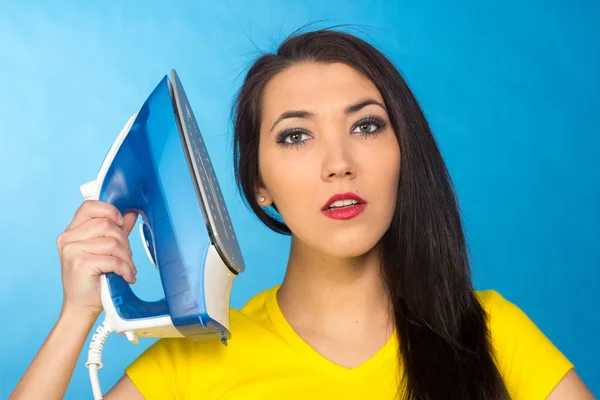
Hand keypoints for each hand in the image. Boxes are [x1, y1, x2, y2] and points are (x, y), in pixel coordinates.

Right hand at [56, 200, 138, 318]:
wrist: (81, 307)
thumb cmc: (93, 279)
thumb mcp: (105, 250)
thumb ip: (117, 230)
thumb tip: (131, 212)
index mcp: (71, 231)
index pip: (90, 206)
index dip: (110, 211)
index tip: (121, 223)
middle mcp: (68, 238)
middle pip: (107, 224)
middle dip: (124, 241)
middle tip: (127, 257)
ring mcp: (72, 251)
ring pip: (113, 242)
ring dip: (127, 258)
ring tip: (127, 268)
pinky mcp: (80, 264)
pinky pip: (113, 260)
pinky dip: (125, 269)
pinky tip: (127, 277)